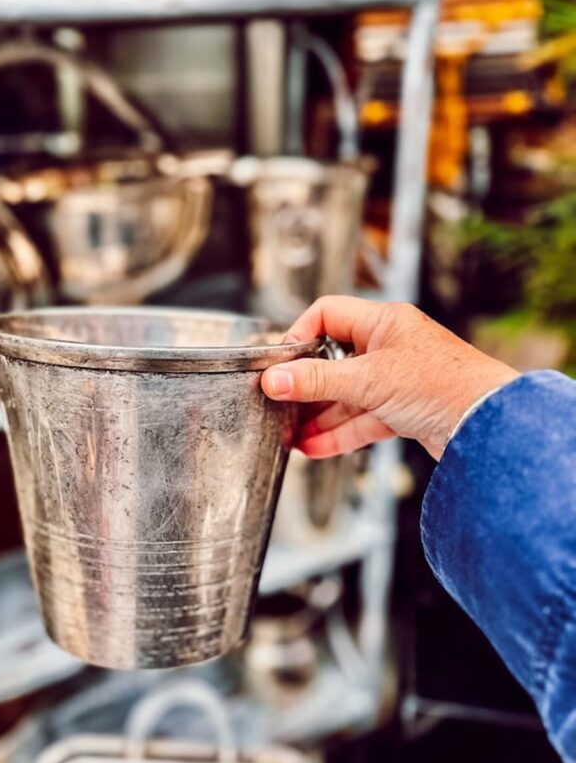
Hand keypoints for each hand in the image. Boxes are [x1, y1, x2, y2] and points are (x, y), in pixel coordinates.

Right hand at [261, 296, 518, 460]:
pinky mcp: (405, 411)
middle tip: (280, 403)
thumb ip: (317, 381)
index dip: (300, 336)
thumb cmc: (443, 385)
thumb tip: (275, 379)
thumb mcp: (367, 380)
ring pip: (347, 396)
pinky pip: (362, 420)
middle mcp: (390, 347)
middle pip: (334, 361)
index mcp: (384, 322)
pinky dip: (339, 434)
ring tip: (291, 434)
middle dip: (306, 387)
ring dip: (319, 417)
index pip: (327, 315)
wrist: (488, 425)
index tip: (281, 363)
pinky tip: (314, 447)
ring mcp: (397, 381)